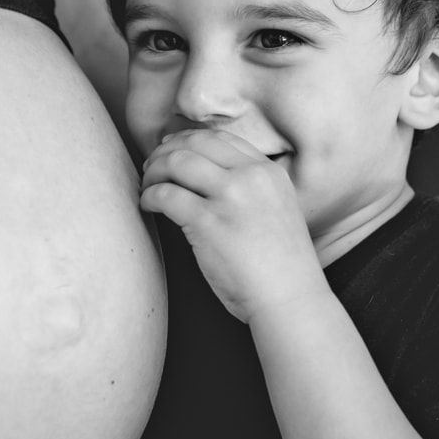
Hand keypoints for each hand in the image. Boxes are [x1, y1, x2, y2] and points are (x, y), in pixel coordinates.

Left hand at [140, 129, 321, 322]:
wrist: (291, 299)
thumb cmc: (280, 268)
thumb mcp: (276, 212)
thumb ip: (250, 191)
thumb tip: (205, 181)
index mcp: (270, 173)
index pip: (221, 139)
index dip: (189, 140)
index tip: (171, 150)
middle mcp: (251, 177)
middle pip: (196, 143)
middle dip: (166, 151)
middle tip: (151, 167)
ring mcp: (230, 196)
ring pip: (177, 162)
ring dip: (154, 171)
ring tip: (146, 187)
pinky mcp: (208, 221)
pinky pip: (166, 194)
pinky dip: (149, 196)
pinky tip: (147, 206)